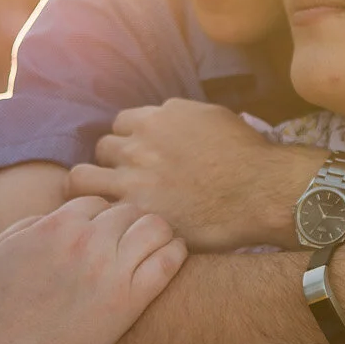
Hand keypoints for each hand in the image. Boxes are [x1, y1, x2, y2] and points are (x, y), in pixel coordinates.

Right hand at [0, 198, 187, 343]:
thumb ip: (30, 225)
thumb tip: (55, 216)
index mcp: (56, 225)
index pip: (97, 202)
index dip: (101, 218)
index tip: (104, 234)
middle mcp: (87, 240)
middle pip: (129, 211)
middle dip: (131, 223)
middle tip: (134, 241)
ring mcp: (111, 269)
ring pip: (155, 228)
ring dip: (158, 232)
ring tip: (158, 245)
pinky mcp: (129, 301)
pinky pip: (168, 262)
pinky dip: (175, 253)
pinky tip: (174, 256)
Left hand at [67, 99, 304, 250]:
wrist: (262, 191)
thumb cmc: (247, 155)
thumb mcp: (212, 117)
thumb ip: (178, 117)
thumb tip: (165, 121)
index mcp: (157, 118)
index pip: (121, 124)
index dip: (129, 141)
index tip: (138, 157)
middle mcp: (139, 144)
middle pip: (103, 148)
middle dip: (113, 163)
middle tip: (128, 183)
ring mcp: (133, 179)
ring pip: (82, 178)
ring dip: (93, 187)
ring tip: (105, 203)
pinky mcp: (136, 213)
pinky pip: (97, 212)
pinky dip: (101, 218)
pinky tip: (111, 226)